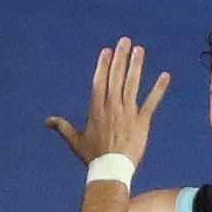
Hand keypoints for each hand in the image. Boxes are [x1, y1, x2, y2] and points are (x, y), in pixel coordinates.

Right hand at [45, 37, 171, 166]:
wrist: (110, 170)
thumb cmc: (93, 156)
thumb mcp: (74, 140)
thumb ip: (62, 126)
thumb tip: (47, 121)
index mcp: (96, 108)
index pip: (100, 80)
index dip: (104, 64)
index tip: (108, 50)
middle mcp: (111, 106)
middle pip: (116, 77)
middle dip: (120, 58)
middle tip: (125, 41)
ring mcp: (127, 113)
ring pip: (132, 84)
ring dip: (136, 66)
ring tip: (140, 50)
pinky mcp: (142, 122)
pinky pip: (151, 102)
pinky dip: (158, 89)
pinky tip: (165, 76)